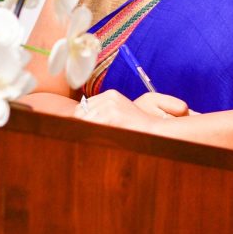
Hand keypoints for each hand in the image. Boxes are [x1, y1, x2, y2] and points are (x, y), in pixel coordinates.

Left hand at [74, 90, 192, 132]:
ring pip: (86, 119)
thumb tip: (78, 118)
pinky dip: (92, 133)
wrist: (153, 129)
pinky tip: (96, 139)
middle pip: (81, 112)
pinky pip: (94, 125)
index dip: (79, 119)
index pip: (83, 106)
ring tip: (90, 138)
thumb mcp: (118, 113)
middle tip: (83, 135)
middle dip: (81, 124)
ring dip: (86, 130)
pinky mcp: (114, 114)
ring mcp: (111, 104)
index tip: (79, 129)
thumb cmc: (134, 125)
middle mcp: (109, 96)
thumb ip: (101, 112)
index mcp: (110, 94)